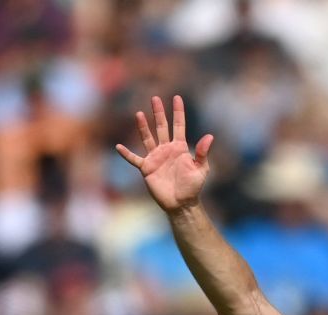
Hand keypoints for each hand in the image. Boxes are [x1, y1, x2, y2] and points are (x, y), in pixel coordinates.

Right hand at [115, 94, 213, 213]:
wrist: (181, 204)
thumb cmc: (193, 187)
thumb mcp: (201, 169)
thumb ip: (201, 153)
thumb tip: (209, 136)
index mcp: (179, 147)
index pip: (178, 125)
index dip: (178, 112)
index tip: (177, 98)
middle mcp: (166, 149)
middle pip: (161, 127)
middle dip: (158, 113)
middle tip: (155, 98)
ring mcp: (155, 157)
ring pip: (147, 138)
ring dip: (143, 127)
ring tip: (139, 114)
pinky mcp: (147, 168)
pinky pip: (134, 159)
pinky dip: (126, 154)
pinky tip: (119, 146)